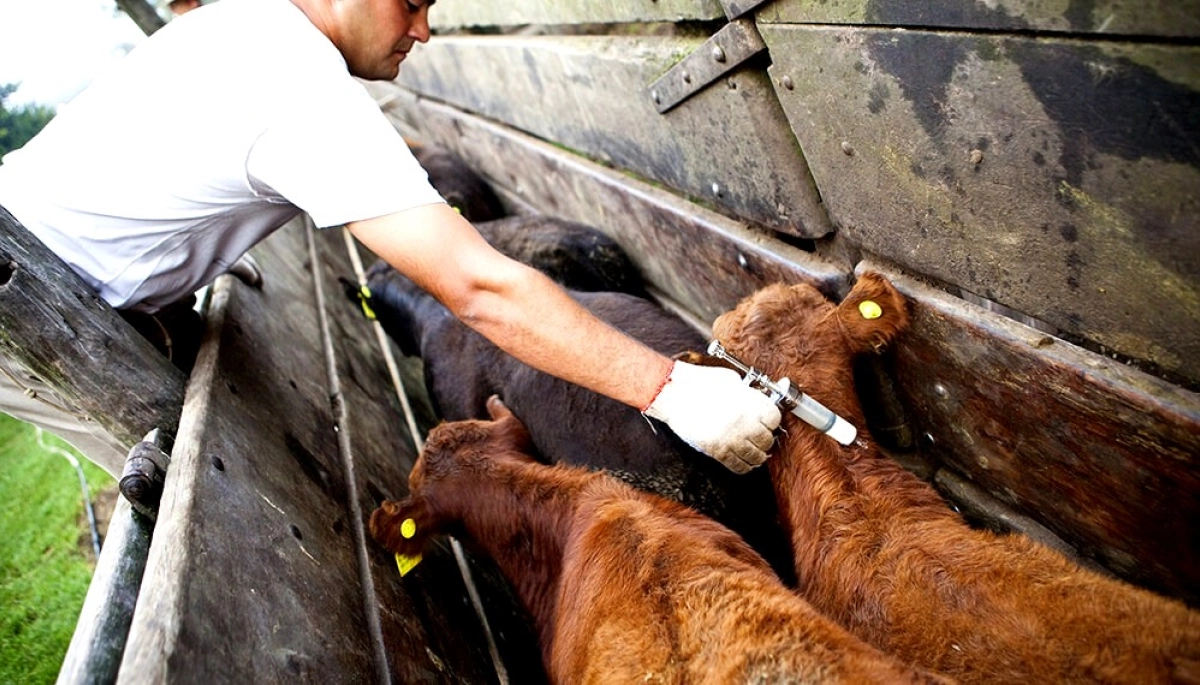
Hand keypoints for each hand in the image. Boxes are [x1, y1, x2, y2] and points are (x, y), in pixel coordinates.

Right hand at [643, 360, 781, 472]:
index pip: (774, 419)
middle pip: (767, 440)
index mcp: (750, 404)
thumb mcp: (731, 380)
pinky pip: (738, 466)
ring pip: (756, 456)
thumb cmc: (699, 382)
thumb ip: (748, 393)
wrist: (673, 393)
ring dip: (757, 454)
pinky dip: (744, 465)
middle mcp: (744, 424)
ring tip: (754, 450)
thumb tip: (758, 399)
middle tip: (761, 435)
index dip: (771, 420)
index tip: (767, 420)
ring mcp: (731, 439)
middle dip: (765, 438)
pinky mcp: (716, 451)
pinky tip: (743, 460)